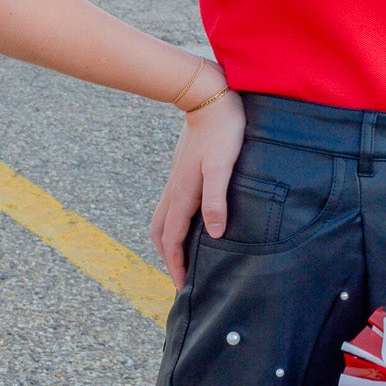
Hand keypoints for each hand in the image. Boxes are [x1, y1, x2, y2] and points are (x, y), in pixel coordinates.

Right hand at [149, 86, 245, 288]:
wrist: (208, 97)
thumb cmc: (222, 131)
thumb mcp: (224, 166)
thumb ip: (217, 199)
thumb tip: (214, 234)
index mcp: (184, 194)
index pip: (173, 240)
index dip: (177, 265)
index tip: (182, 288)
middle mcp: (175, 191)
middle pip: (161, 234)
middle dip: (168, 259)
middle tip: (180, 280)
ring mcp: (176, 181)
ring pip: (163, 220)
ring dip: (169, 243)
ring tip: (180, 259)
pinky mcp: (183, 173)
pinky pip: (171, 208)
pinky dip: (173, 226)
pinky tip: (188, 226)